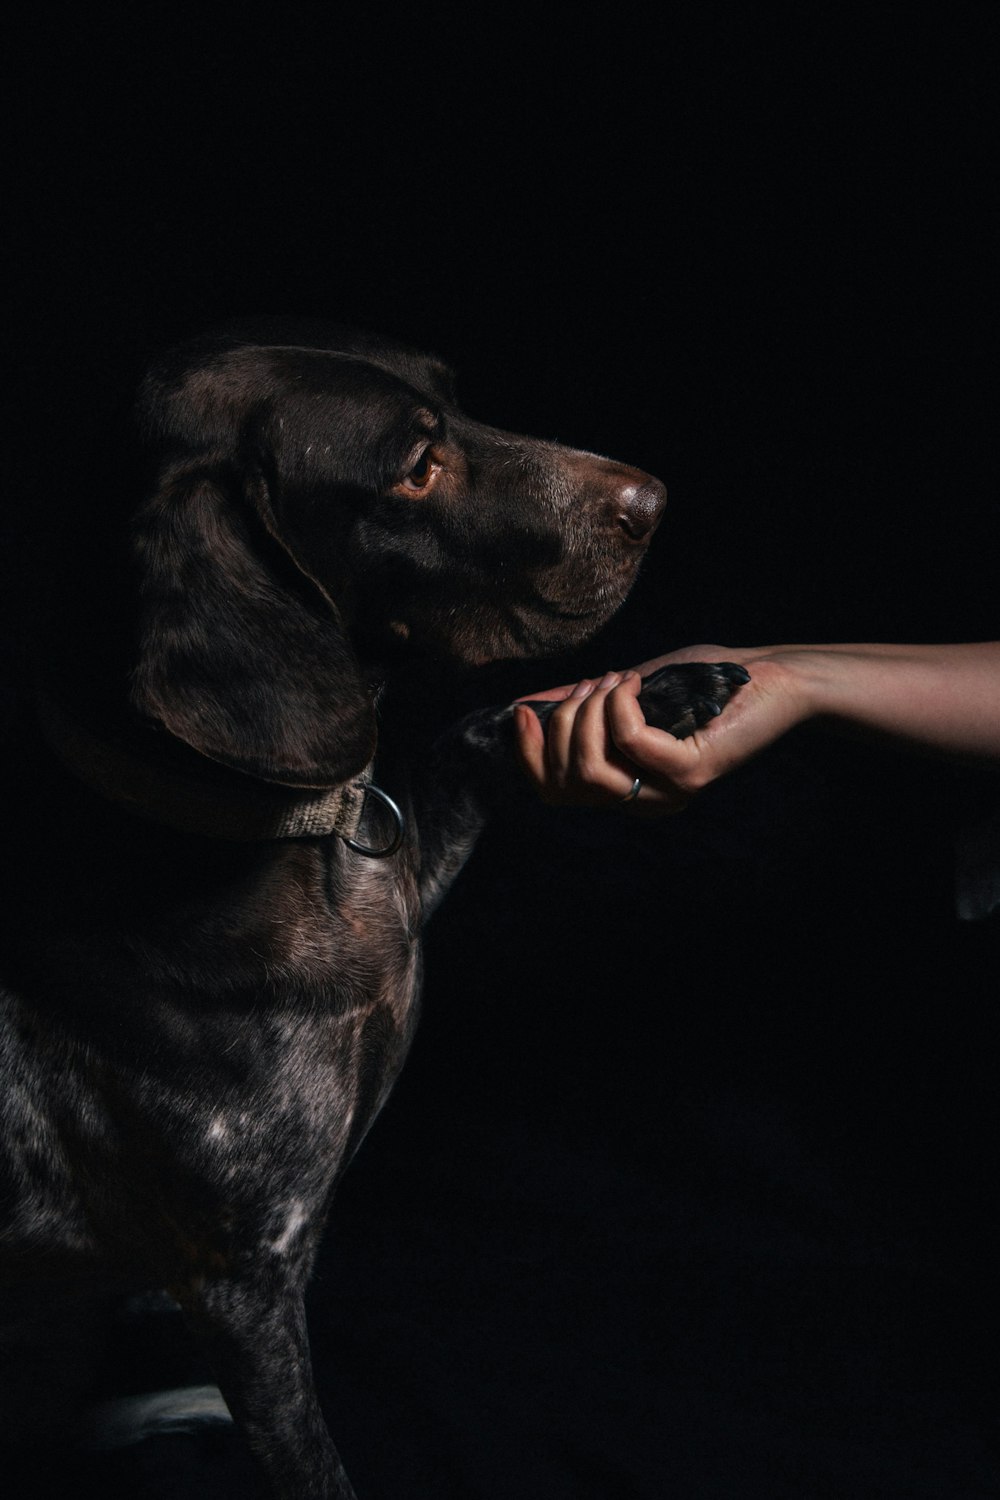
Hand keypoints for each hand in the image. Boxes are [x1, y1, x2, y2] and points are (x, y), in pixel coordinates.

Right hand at [513, 647, 806, 814]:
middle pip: (566, 779)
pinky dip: (620, 702)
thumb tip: (523, 706)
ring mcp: (667, 792)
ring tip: (616, 680)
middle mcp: (644, 802)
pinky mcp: (688, 772)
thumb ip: (579, 705)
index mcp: (625, 790)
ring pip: (591, 767)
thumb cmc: (703, 682)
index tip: (523, 711)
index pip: (553, 792)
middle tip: (594, 683)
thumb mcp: (627, 693)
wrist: (772, 679)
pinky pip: (628, 739)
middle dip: (564, 721)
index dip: (529, 754)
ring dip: (590, 711)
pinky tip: (636, 681)